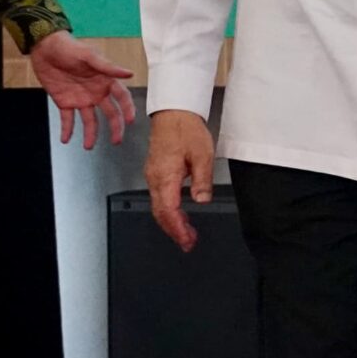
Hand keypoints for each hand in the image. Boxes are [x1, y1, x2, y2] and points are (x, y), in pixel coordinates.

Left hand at [28, 32, 135, 148]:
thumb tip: (130, 74)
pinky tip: (66, 140)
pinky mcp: (64, 102)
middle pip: (109, 113)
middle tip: (117, 141)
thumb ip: (108, 67)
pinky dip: (67, 130)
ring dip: (90, 134)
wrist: (45, 48)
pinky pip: (67, 119)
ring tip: (88, 147)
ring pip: (89, 120)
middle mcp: (95, 92)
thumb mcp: (89, 56)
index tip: (130, 121)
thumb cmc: (70, 48)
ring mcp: (80, 99)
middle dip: (115, 128)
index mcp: (105, 81)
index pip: (121, 98)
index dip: (127, 109)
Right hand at [144, 108, 215, 252]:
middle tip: (188, 243)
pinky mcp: (156, 172)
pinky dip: (169, 210)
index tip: (187, 240)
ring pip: (159, 206)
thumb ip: (202, 180)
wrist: (174, 114)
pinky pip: (160, 197)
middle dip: (174, 231)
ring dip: (172, 222)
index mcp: (165, 176)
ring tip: (187, 233)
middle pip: (160, 213)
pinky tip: (179, 214)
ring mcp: (153, 175)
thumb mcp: (203, 155)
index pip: (169, 210)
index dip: (178, 229)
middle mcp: (155, 178)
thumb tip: (202, 200)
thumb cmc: (186, 130)